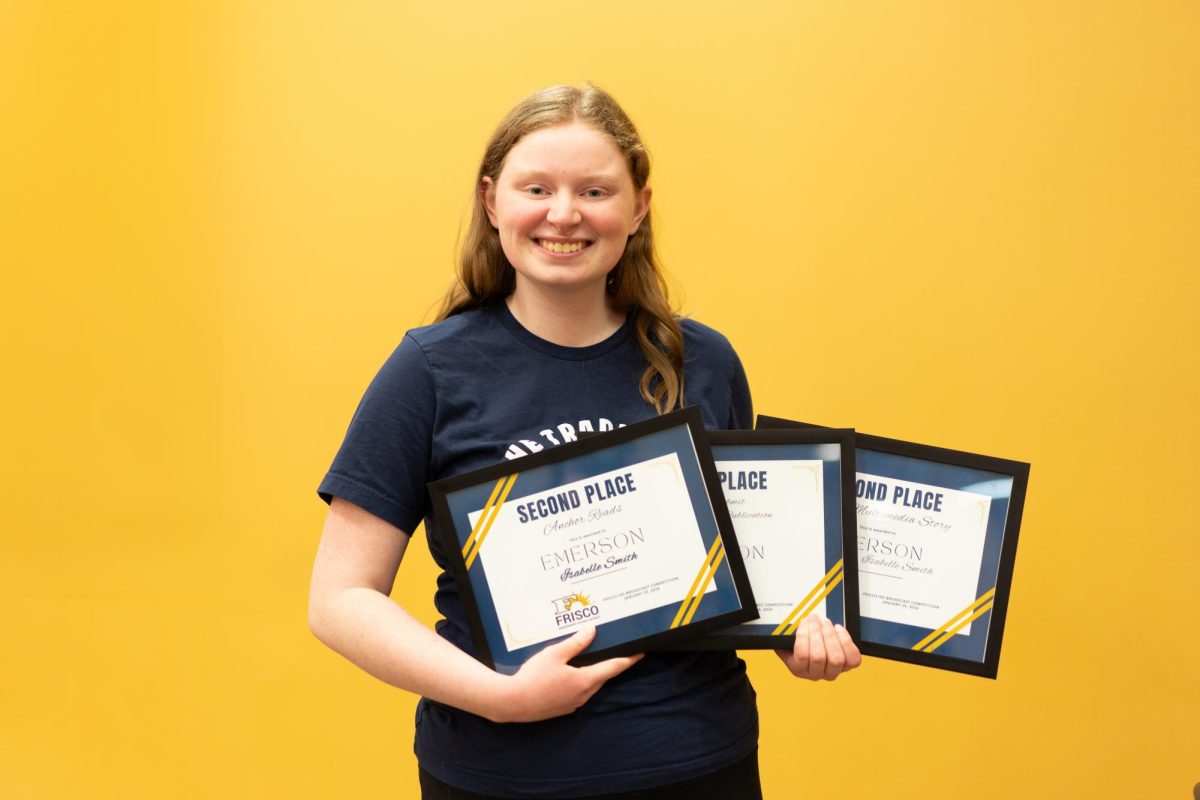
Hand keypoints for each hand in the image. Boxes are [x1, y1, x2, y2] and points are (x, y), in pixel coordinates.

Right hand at [494, 627, 642, 722]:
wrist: (513, 702)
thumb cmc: (534, 677)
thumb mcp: (555, 654)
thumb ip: (576, 643)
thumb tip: (592, 630)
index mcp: (585, 680)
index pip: (613, 668)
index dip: (628, 660)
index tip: (641, 653)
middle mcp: (583, 694)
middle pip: (602, 677)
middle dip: (610, 665)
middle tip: (615, 651)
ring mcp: (573, 704)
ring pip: (590, 686)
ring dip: (594, 674)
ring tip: (592, 660)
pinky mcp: (562, 708)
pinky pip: (578, 693)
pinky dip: (580, 682)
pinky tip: (570, 674)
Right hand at [775, 615, 861, 680]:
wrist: (811, 645)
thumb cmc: (797, 640)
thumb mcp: (786, 637)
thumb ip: (785, 632)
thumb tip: (786, 621)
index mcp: (797, 668)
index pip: (802, 656)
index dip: (804, 636)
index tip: (803, 621)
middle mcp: (815, 674)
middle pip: (819, 657)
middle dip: (817, 632)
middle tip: (814, 617)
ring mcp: (832, 672)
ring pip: (836, 658)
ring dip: (830, 635)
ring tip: (825, 622)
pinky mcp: (847, 667)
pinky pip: (852, 659)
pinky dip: (846, 642)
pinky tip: (838, 630)